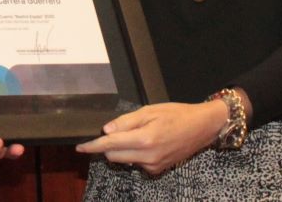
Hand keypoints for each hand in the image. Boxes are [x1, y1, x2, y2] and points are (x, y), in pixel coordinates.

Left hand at [75, 101, 222, 174]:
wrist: (202, 128)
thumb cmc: (176, 114)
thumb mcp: (150, 111)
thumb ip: (126, 122)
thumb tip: (106, 130)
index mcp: (144, 139)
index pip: (110, 145)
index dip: (93, 146)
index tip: (80, 147)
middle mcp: (148, 157)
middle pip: (114, 156)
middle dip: (108, 146)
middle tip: (116, 130)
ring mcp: (153, 166)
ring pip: (125, 160)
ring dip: (122, 149)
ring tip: (138, 133)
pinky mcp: (158, 170)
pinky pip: (137, 163)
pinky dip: (134, 154)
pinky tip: (148, 142)